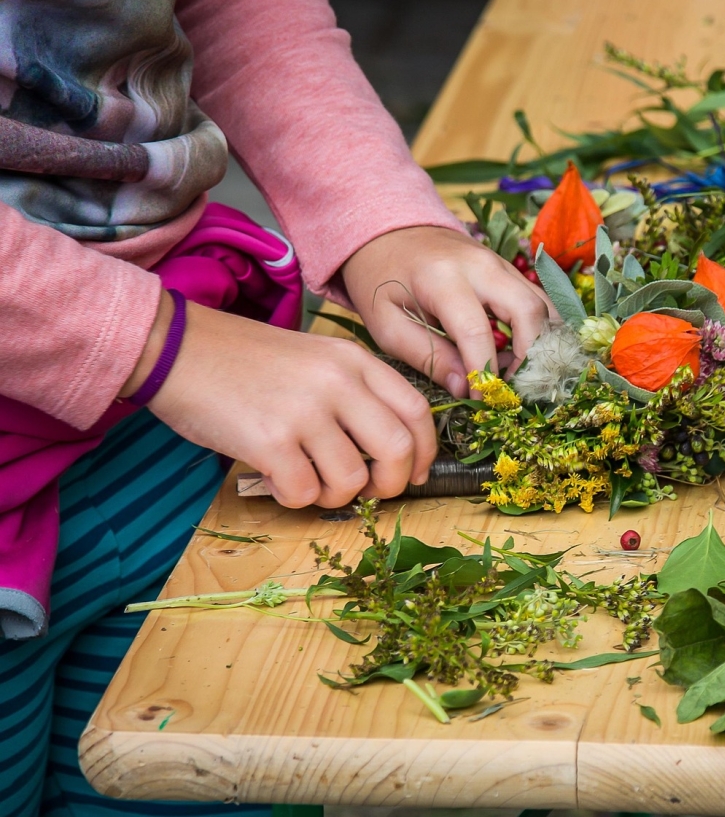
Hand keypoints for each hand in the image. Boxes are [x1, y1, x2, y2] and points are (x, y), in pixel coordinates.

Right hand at [138, 295, 437, 507]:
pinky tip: (277, 479)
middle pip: (398, 450)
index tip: (418, 473)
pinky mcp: (269, 441)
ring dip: (335, 495)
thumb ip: (356, 393)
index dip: (426, 452)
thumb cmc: (246, 360)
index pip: (417, 411)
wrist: (176, 348)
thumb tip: (392, 453)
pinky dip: (294, 498)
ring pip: (352, 480)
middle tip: (369, 492)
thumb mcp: (316, 358)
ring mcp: (305, 411)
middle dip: (392, 484)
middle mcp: (338, 382)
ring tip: (308, 480)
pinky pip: (303, 493)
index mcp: (354, 360)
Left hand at [340, 226, 553, 394]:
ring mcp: (501, 264)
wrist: (389, 232)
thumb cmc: (381, 280)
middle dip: (529, 357)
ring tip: (517, 373)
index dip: (483, 372)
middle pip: (529, 311)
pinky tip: (520, 354)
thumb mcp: (387, 325)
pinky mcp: (509, 269)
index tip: (481, 400)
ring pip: (544, 305)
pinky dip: (539, 330)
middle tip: (512, 387)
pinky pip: (539, 300)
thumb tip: (463, 387)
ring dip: (540, 344)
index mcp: (442, 278)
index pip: (476, 331)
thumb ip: (427, 356)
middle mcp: (481, 266)